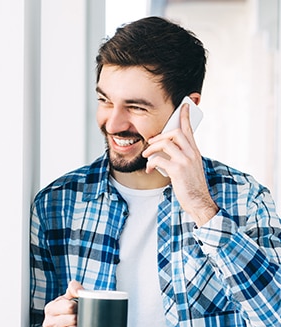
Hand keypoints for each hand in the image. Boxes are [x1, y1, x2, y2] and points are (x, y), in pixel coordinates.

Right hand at [42, 280, 83, 326]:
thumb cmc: (67, 312)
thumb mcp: (68, 298)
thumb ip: (74, 288)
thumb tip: (79, 291)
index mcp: (50, 309)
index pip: (69, 306)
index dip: (78, 306)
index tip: (78, 307)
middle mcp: (48, 323)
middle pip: (73, 319)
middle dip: (80, 318)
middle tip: (81, 318)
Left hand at [143, 103, 218, 226]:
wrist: (199, 201)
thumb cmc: (191, 186)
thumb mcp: (190, 168)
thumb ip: (181, 157)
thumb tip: (165, 151)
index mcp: (195, 151)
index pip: (190, 129)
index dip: (185, 116)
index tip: (184, 105)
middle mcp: (192, 153)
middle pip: (176, 132)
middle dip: (160, 135)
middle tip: (151, 144)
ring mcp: (185, 161)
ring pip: (166, 143)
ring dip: (152, 148)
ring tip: (147, 156)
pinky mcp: (177, 170)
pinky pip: (159, 159)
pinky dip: (151, 163)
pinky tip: (150, 169)